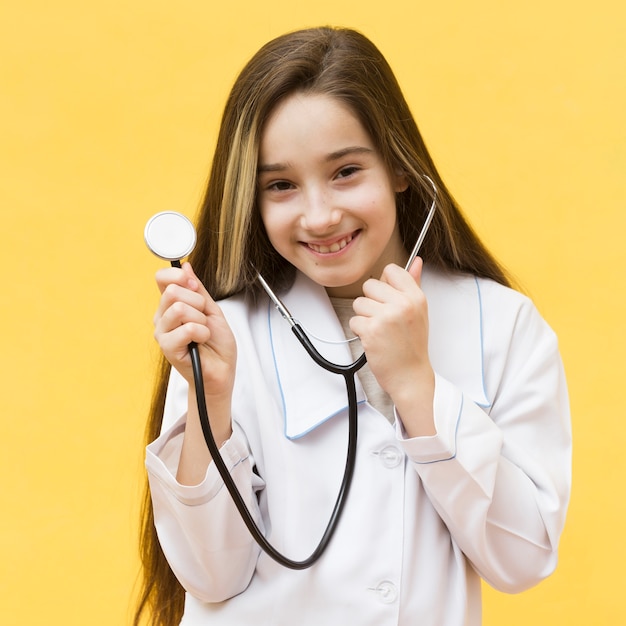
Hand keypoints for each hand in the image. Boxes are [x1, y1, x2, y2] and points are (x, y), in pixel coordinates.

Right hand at [153, 262, 236, 400]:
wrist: (222, 371)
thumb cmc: (217, 345)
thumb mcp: (212, 310)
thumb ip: (198, 290)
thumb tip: (186, 266)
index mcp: (171, 305)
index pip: (162, 278)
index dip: (179, 276)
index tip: (195, 286)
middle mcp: (162, 317)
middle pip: (172, 291)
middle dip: (198, 302)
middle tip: (204, 318)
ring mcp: (162, 332)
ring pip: (179, 308)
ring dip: (201, 320)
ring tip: (203, 332)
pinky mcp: (167, 347)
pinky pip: (187, 328)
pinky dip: (202, 333)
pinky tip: (201, 342)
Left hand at [350, 258, 434, 434]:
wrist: (410, 376)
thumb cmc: (413, 345)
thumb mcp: (419, 312)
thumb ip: (414, 284)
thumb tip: (416, 261)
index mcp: (416, 297)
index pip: (390, 270)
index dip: (384, 284)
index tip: (388, 299)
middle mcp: (402, 304)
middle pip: (369, 285)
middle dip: (371, 302)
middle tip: (384, 320)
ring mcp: (386, 317)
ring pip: (359, 303)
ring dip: (364, 318)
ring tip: (380, 331)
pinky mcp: (371, 331)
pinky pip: (354, 321)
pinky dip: (360, 332)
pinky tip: (374, 340)